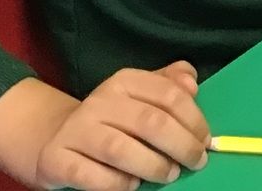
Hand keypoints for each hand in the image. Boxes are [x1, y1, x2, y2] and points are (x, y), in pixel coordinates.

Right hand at [0, 61, 209, 190]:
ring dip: (153, 166)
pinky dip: (118, 184)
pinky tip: (132, 185)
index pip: (168, 94)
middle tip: (195, 162)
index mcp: (124, 81)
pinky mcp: (58, 159)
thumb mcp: (139, 97)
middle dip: (181, 145)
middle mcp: (99, 101)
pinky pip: (93, 176)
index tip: (207, 141)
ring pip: (121, 149)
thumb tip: (192, 83)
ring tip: (169, 175)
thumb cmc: (111, 121)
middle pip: (150, 122)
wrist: (54, 138)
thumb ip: (168, 86)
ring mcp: (76, 130)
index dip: (194, 120)